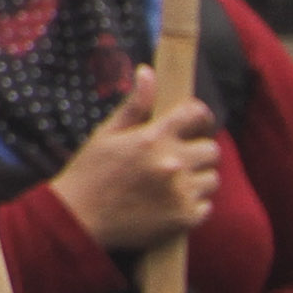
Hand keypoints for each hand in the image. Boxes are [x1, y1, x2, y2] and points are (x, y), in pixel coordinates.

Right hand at [47, 70, 218, 254]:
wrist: (79, 220)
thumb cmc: (90, 173)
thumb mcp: (107, 134)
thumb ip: (135, 105)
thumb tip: (148, 72)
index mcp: (153, 138)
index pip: (196, 114)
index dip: (198, 115)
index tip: (192, 123)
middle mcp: (172, 163)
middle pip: (212, 149)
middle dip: (198, 150)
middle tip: (178, 157)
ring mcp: (181, 192)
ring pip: (212, 178)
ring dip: (197, 179)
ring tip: (173, 183)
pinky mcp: (185, 218)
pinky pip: (206, 205)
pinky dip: (193, 204)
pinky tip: (170, 203)